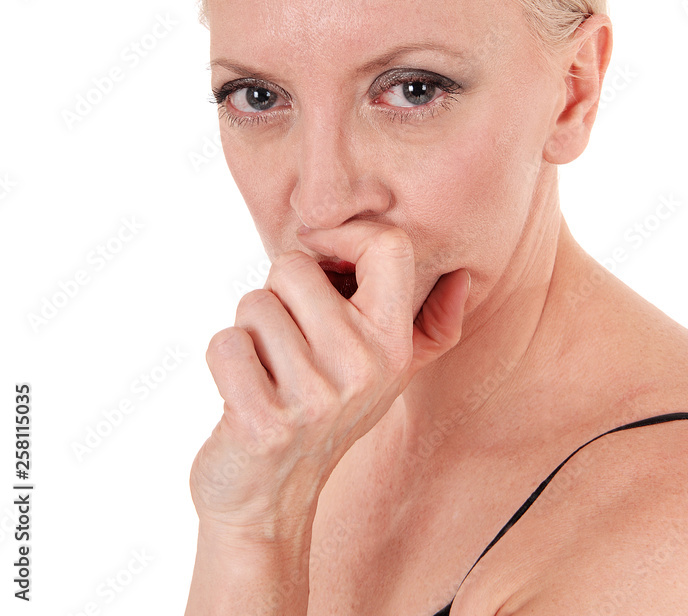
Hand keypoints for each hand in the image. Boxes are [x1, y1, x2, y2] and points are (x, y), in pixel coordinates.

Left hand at [189, 221, 470, 540]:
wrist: (270, 501)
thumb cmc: (323, 416)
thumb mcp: (388, 374)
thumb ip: (430, 326)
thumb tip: (462, 276)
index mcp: (393, 345)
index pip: (387, 247)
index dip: (341, 234)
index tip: (320, 256)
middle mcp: (362, 368)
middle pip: (293, 267)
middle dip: (276, 295)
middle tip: (288, 342)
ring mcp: (314, 399)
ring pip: (253, 303)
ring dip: (248, 332)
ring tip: (267, 372)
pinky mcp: (263, 423)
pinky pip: (226, 344)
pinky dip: (225, 361)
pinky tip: (243, 393)